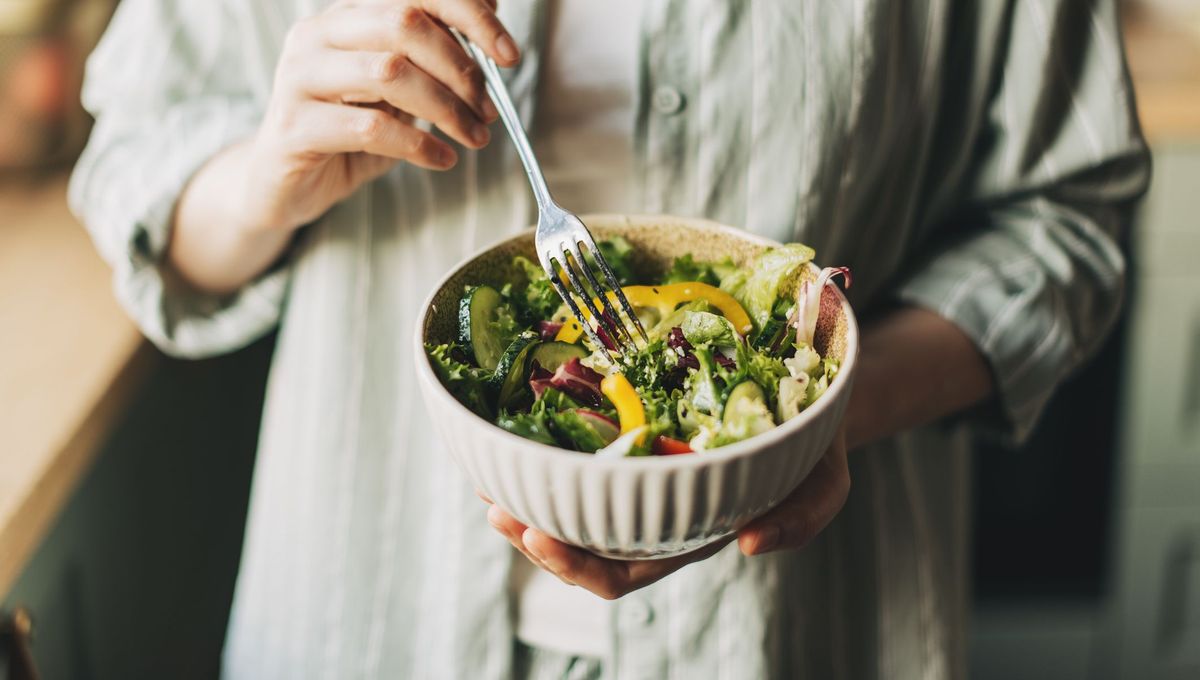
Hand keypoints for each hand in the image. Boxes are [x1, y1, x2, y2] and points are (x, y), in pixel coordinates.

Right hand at [242, 0, 516, 233]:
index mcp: (346, 17)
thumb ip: (433, 61)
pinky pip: (369, 128)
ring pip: (389, 72)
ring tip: (473, 136)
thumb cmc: (349, 134)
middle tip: (488, 108)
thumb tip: (492, 30)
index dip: (468, 15)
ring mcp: (299, 77)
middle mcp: (317, 35)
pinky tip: (442, 158)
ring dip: (446, 108)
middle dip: (461, 67)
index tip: (508, 54)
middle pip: (404, 23)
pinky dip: (419, 144)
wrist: (284, 185)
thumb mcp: (398, 93)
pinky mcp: (294, 126)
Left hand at [483, 427, 849, 599]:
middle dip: (534, 533)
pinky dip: (544, 450)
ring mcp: (640, 473)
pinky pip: (580, 452)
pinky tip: (513, 435)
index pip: (625, 568)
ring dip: (527, 494)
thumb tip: (752, 546)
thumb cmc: (814, 446)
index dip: (577, 565)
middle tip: (496, 510)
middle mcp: (655, 509)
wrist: (810, 395)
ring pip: (573, 501)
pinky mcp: (632, 433)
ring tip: (488, 478)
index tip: (537, 535)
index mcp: (691, 530)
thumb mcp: (826, 482)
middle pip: (582, 542)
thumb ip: (803, 518)